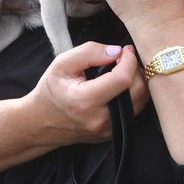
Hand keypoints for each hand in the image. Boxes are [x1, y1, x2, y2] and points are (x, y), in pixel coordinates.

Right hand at [26, 42, 149, 145]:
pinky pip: (135, 111)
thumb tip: (117, 51)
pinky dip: (135, 94)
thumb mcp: (62, 64)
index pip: (122, 79)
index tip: (125, 50)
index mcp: (85, 100)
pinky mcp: (112, 133)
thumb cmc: (51, 90)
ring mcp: (108, 130)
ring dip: (138, 81)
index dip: (129, 60)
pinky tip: (123, 85)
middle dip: (136, 69)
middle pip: (137, 90)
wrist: (41, 122)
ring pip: (141, 101)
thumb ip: (89, 52)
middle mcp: (100, 119)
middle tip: (125, 58)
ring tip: (124, 70)